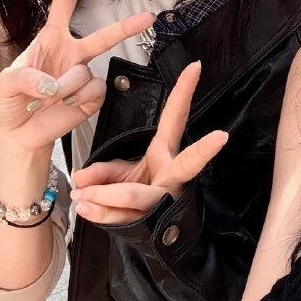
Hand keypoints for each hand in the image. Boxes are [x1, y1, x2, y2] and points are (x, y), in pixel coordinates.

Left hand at [0, 0, 153, 154]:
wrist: (19, 137)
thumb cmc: (9, 105)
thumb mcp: (5, 86)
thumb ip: (25, 79)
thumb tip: (52, 84)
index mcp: (49, 41)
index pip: (64, 2)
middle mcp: (70, 55)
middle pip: (102, 35)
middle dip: (126, 27)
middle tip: (148, 17)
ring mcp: (82, 76)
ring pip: (86, 73)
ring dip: (66, 87)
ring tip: (50, 98)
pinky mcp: (90, 99)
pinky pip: (93, 92)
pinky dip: (77, 101)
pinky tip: (64, 105)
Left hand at [71, 61, 228, 224]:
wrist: (151, 234)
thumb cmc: (139, 194)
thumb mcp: (121, 174)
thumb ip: (102, 171)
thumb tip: (82, 178)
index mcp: (165, 153)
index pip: (175, 117)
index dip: (184, 92)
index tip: (195, 67)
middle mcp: (172, 175)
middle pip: (189, 162)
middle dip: (203, 150)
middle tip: (220, 137)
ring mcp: (165, 200)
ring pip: (132, 195)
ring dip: (102, 195)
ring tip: (80, 197)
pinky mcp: (152, 223)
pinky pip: (119, 216)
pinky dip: (98, 212)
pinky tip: (84, 207)